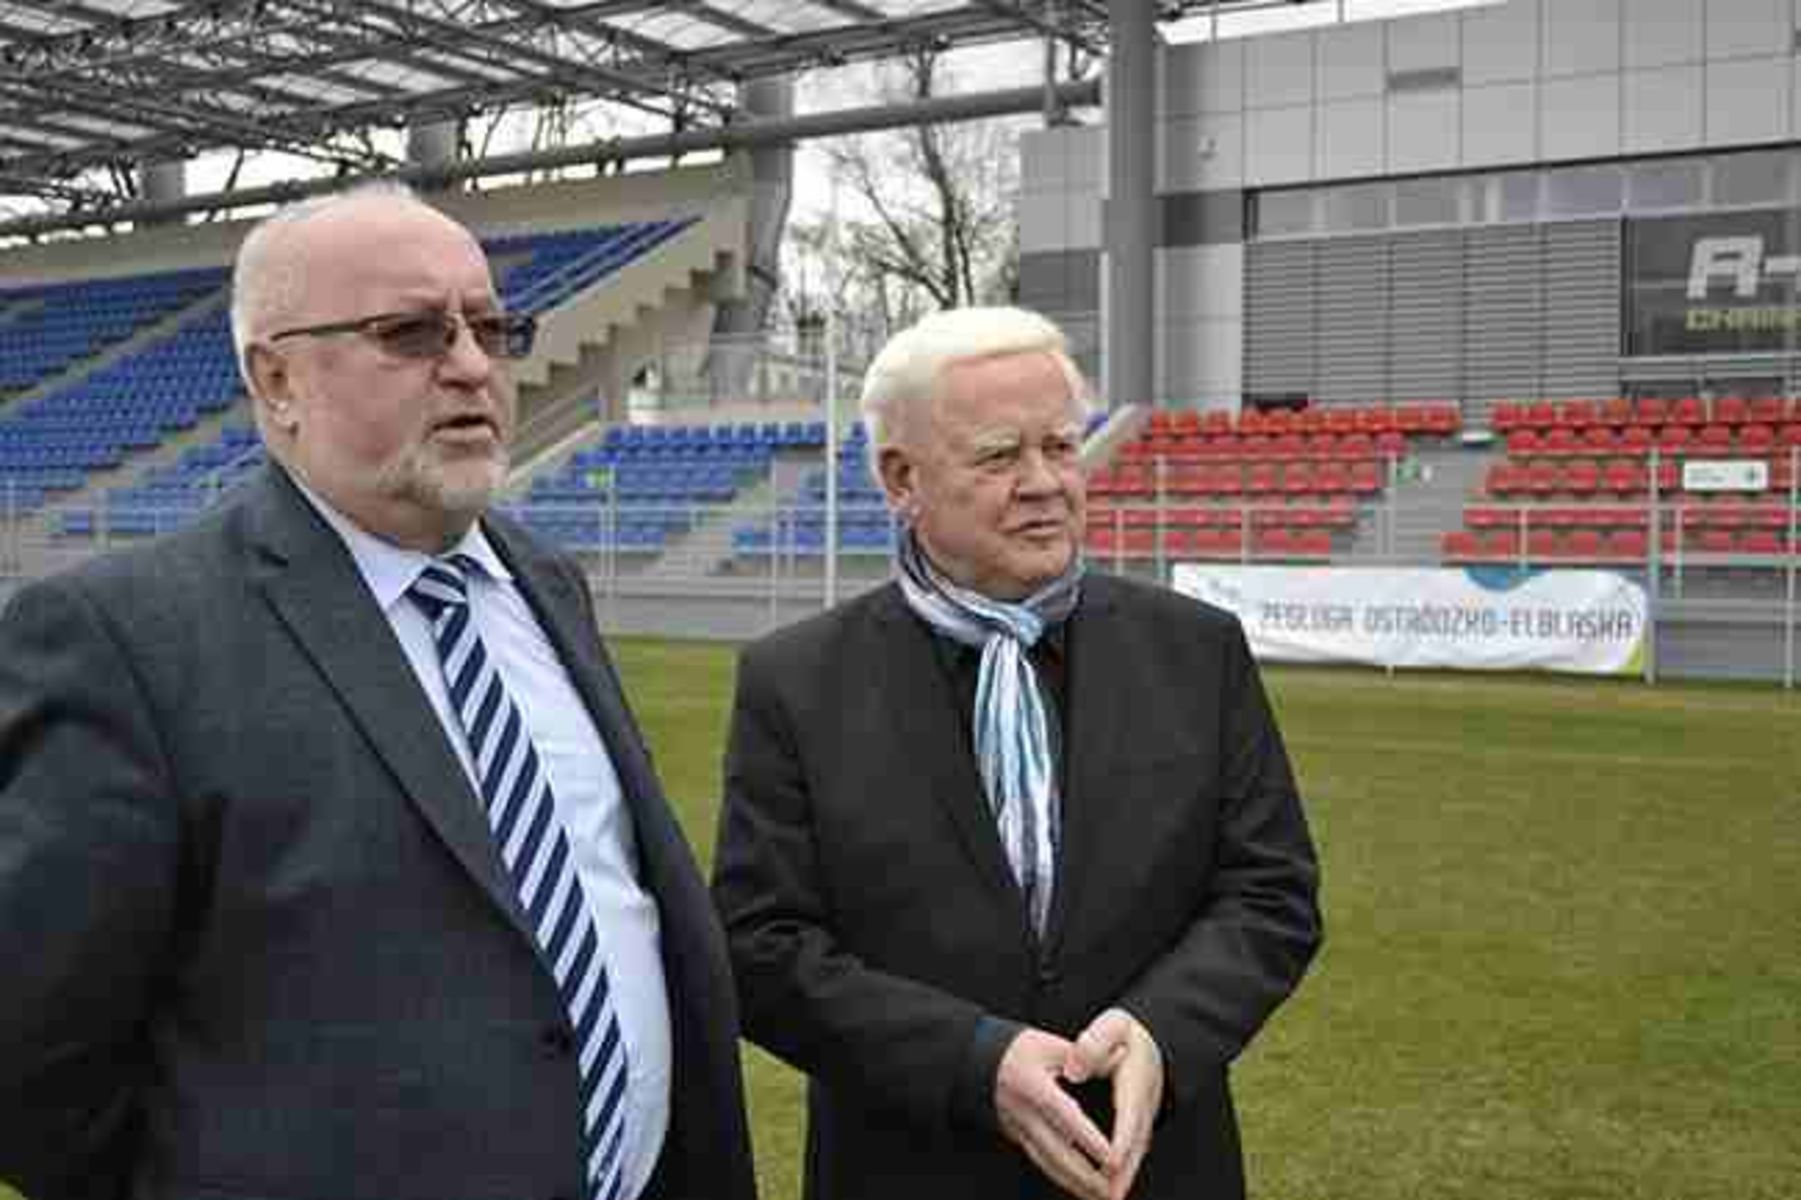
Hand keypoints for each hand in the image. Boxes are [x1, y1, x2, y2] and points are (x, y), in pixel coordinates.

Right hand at [995, 1027, 1113, 1199]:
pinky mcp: (1019, 1139)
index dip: (1086, 1136)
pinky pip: (1043, 1163)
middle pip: (1055, 1150)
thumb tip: (1123, 1056)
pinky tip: (1083, 1189)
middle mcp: (1023, 1112)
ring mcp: (1018, 1129)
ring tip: (1103, 1196)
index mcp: (1032, 1084)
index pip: (1062, 1114)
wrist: (981, 1063)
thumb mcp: (1051, 1045)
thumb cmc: (1022, 1051)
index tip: (1110, 1154)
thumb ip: (1087, 1055)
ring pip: (1048, 1163)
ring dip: (1076, 1183)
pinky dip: (1064, 1179)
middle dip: (1085, 1174)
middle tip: (1112, 1188)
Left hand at [1064, 1008, 1164, 1199]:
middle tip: (1109, 1194)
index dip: (1122, 1139)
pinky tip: (1108, 1187)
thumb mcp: (1113, 1026)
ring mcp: (1145, 1117)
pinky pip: (1133, 1151)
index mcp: (1136, 1080)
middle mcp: (1144, 1104)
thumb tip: (1073, 1069)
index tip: (1113, 1161)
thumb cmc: (1126, 1034)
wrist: (1154, 1040)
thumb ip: (1094, 1043)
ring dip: (1123, 1177)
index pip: (1130, 1113)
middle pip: (1135, 1142)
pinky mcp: (1140, 1125)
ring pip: (1136, 1152)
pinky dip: (1124, 1171)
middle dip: (1123, 1171)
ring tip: (1107, 1199)